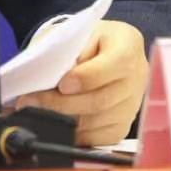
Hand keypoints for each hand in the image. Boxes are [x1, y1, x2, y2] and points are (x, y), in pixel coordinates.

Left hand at [12, 19, 147, 145]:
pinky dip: (76, 134)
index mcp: (127, 43)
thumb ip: (61, 49)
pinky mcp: (124, 124)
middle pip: (102, 99)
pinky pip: (101, 138)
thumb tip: (44, 76)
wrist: (98, 51)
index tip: (62, 84)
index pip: (116, 63)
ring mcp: (133, 103)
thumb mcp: (72, 33)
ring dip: (64, 120)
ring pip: (98, 122)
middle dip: (63, 103)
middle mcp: (137, 75)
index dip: (87, 77)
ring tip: (38, 112)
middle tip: (33, 102)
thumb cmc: (83, 40)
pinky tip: (58, 124)